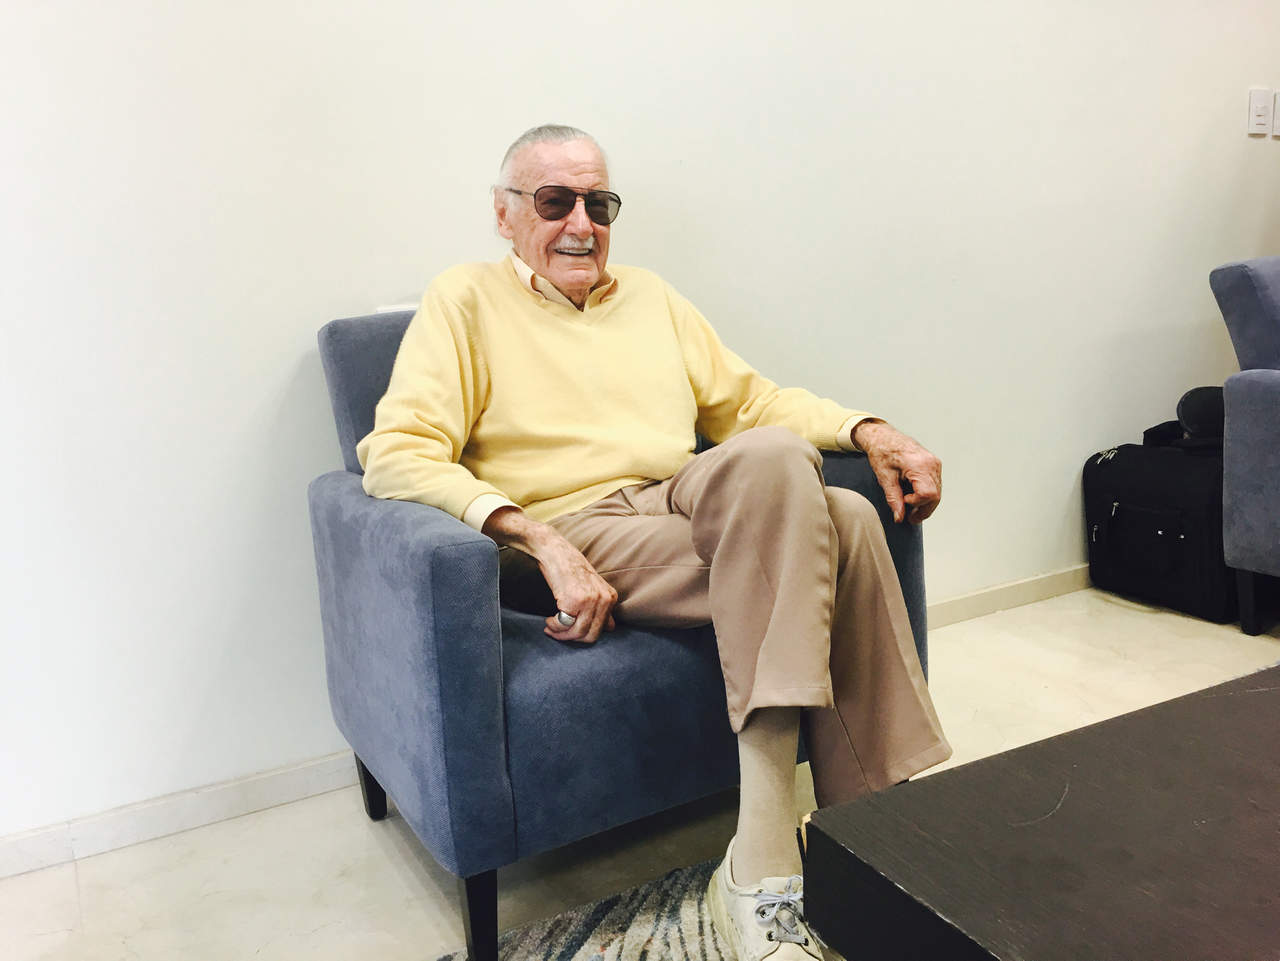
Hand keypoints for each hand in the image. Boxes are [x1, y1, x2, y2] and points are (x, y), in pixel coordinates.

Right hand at [482, 507, 617, 642]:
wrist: (555, 551)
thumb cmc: (570, 569)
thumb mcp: (593, 587)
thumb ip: (603, 608)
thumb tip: (611, 628)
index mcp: (610, 597)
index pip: (601, 630)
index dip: (583, 635)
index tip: (569, 631)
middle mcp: (603, 599)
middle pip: (591, 635)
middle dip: (572, 638)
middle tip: (558, 633)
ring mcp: (590, 600)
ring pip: (577, 633)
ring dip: (560, 634)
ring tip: (550, 627)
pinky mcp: (573, 600)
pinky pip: (564, 625)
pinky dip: (554, 626)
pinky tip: (549, 620)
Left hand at [852, 420, 941, 523]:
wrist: (883, 436)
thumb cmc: (882, 452)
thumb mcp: (885, 478)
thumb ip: (894, 499)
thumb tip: (899, 517)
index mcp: (920, 465)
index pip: (928, 494)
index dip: (916, 504)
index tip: (903, 501)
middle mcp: (932, 464)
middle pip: (936, 496)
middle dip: (923, 509)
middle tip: (909, 517)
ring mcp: (935, 463)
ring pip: (937, 492)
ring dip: (925, 503)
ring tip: (909, 507)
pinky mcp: (934, 464)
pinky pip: (935, 485)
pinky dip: (926, 494)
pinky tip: (913, 496)